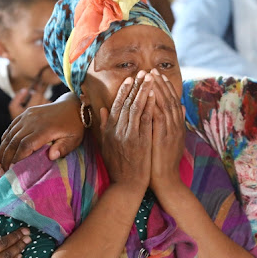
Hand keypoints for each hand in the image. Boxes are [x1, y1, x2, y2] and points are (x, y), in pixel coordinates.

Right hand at [0, 92, 83, 170]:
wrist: (71, 106)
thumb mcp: (74, 139)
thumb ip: (64, 148)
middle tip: (3, 171)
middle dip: (6, 157)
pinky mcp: (25, 114)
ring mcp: (27, 116)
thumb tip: (51, 156)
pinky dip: (5, 140)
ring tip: (0, 164)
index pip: (26, 145)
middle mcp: (33, 121)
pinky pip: (11, 127)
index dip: (17, 158)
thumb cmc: (74, 126)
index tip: (13, 170)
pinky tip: (3, 150)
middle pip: (14, 141)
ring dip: (3, 150)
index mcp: (45, 128)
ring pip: (9, 134)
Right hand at [99, 72, 154, 189]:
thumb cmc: (118, 166)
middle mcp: (117, 130)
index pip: (117, 105)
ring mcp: (128, 135)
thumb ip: (104, 127)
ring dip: (143, 90)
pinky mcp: (139, 141)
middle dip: (135, 86)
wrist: (126, 185)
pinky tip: (154, 95)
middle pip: (126, 103)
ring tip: (150, 78)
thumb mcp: (106, 146)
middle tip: (142, 72)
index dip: (124, 90)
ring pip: (135, 107)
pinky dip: (148, 106)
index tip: (130, 78)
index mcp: (110, 130)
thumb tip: (102, 110)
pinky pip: (144, 119)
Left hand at [148, 70, 185, 196]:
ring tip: (149, 77)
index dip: (164, 87)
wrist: (166, 182)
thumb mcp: (168, 141)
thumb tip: (177, 108)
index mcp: (175, 126)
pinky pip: (159, 116)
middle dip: (160, 84)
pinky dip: (154, 104)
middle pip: (168, 99)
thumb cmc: (162, 163)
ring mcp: (170, 131)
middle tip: (152, 70)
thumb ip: (171, 124)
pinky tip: (147, 94)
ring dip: (156, 90)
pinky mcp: (163, 137)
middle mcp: (175, 126)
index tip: (157, 75)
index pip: (170, 101)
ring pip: (164, 105)